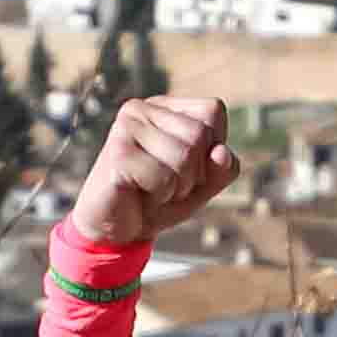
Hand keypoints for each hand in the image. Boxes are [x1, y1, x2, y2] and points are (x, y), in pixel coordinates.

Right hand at [67, 92, 235, 250]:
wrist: (113, 229)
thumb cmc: (158, 199)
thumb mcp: (201, 186)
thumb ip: (222, 169)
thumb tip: (222, 152)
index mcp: (164, 108)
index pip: (212, 111)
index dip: (211, 149)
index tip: (184, 167)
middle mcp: (142, 109)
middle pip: (200, 134)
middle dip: (194, 173)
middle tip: (166, 184)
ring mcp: (126, 127)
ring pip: (185, 156)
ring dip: (177, 187)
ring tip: (152, 189)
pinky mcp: (118, 152)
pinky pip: (164, 178)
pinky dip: (159, 195)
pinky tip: (138, 193)